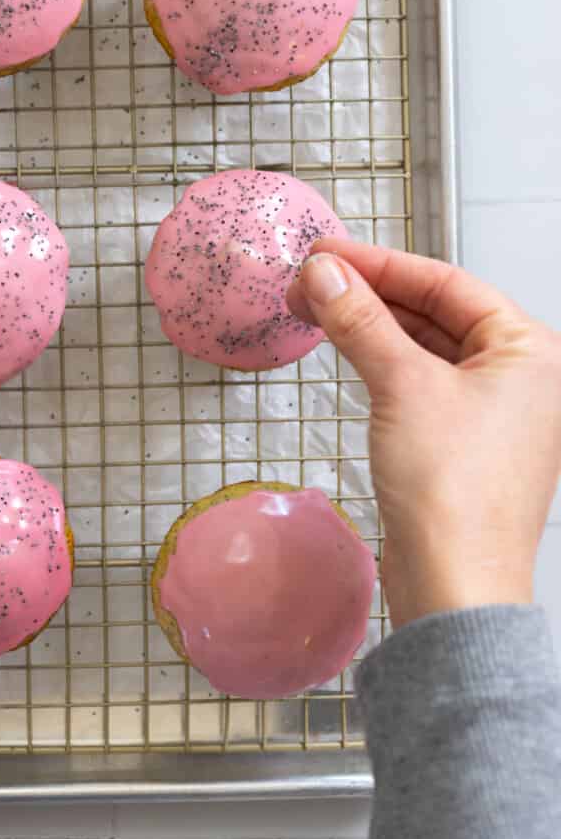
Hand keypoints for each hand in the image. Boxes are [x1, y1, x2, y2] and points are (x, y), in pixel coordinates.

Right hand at [287, 238, 560, 628]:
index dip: (381, 262)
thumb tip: (326, 275)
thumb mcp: (401, 385)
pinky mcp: (465, 446)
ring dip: (371, 327)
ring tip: (315, 310)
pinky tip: (347, 353)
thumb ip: (360, 321)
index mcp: (529, 351)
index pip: (448, 282)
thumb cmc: (454, 492)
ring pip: (427, 348)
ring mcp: (495, 414)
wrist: (455, 585)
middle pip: (438, 313)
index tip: (327, 254)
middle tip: (310, 281)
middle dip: (370, 294)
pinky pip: (422, 385)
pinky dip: (382, 364)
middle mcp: (523, 378)